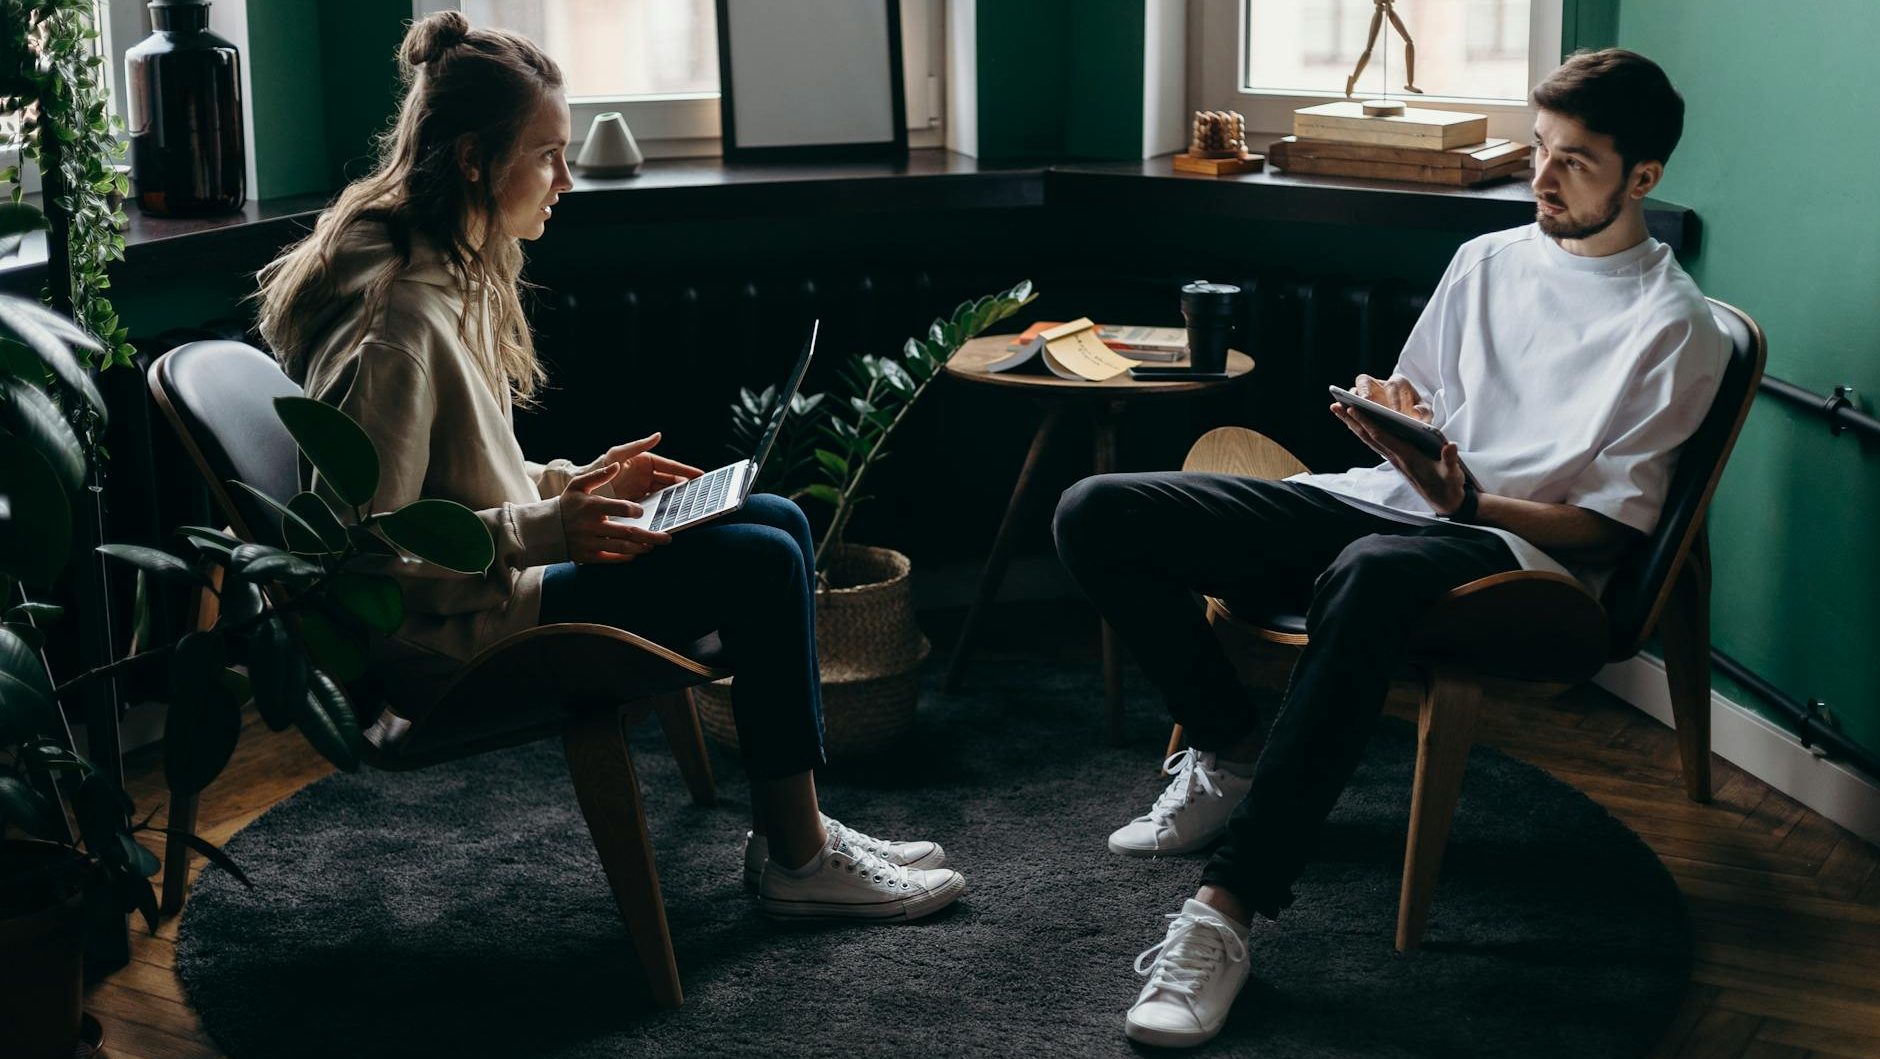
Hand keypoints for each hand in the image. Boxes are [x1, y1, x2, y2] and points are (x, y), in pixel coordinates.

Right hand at [560, 463, 672, 562]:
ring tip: (654, 545)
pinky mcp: (588, 556)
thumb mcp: (578, 485)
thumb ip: (598, 475)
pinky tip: (637, 552)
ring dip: (641, 547)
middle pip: (627, 532)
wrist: (545, 530)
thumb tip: (618, 465)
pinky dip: (626, 557)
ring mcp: (590, 543)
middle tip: (667, 537)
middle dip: (650, 536)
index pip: (618, 508)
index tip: (642, 512)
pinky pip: (612, 558)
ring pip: (622, 547)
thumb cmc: (566, 505)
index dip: (634, 510)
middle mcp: (592, 526)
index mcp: (591, 507)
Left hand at [593, 431, 704, 501]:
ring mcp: (645, 489)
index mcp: (646, 461)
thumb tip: (658, 435)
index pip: (671, 467)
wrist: (585, 490)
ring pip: (667, 493)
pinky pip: (656, 505)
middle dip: (686, 486)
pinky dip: (666, 508)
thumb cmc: (600, 467)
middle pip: (672, 481)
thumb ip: (638, 445)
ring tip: (690, 503)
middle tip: (700, 493)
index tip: (700, 475)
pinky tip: (674, 513)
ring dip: (678, 498)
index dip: (686, 471)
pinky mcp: (640, 503)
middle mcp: (648, 475)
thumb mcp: (618, 454)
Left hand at [1330, 402, 1469, 515]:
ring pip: (1368, 439)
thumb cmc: (1448, 484)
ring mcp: (1394, 459)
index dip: (1367, 423)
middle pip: (1368, 436)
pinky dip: (1363, 431)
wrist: (1445, 501)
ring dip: (1353, 424)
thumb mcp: (1453, 474)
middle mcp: (1396, 457)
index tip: (1353, 409)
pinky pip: (1375, 443)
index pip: (1382, 437)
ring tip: (1339, 409)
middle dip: (1352, 420)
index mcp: (1407, 457)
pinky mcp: (1396, 460)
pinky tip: (1356, 423)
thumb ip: (1451, 460)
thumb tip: (1450, 446)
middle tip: (1335, 404)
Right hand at [1351, 373, 1431, 423]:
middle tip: (1365, 402)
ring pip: (1354, 392)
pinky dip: (1348, 411)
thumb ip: (1424, 412)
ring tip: (1350, 411)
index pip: (1393, 386)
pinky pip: (1350, 406)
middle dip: (1364, 391)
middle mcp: (1379, 385)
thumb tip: (1415, 412)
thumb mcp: (1426, 413)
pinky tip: (1349, 421)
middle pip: (1366, 381)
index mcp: (1398, 383)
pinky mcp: (1360, 406)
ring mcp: (1367, 395)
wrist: (1411, 418)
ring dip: (1351, 400)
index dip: (1394, 399)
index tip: (1395, 413)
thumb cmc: (1418, 413)